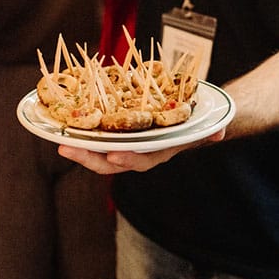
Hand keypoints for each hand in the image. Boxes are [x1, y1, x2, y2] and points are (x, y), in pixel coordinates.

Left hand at [56, 128, 225, 173]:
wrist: (193, 117)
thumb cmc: (199, 121)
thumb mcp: (208, 124)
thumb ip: (212, 129)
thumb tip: (219, 132)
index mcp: (159, 151)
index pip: (142, 160)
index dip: (128, 159)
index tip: (114, 155)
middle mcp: (140, 151)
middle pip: (111, 160)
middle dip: (88, 157)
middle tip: (66, 147)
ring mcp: (127, 142)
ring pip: (100, 150)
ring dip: (80, 147)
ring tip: (59, 139)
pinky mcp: (118, 131)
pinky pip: (98, 134)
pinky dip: (83, 131)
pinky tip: (65, 124)